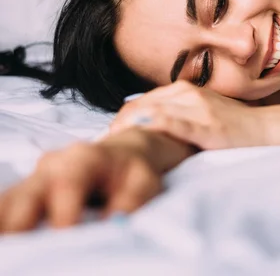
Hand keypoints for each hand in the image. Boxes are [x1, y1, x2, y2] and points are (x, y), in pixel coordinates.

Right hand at [0, 141, 161, 232]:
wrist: (124, 152)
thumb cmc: (134, 170)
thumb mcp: (144, 182)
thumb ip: (130, 202)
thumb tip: (114, 226)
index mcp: (84, 159)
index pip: (68, 183)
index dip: (63, 212)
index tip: (65, 235)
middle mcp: (54, 165)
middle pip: (26, 193)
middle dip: (20, 222)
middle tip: (24, 248)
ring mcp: (37, 177)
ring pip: (11, 201)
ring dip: (10, 226)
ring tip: (15, 249)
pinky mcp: (29, 190)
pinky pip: (9, 207)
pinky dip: (8, 224)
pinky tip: (13, 243)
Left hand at [110, 81, 275, 149]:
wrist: (265, 127)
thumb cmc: (234, 124)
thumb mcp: (205, 110)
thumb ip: (180, 111)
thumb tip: (151, 121)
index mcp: (185, 90)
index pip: (143, 100)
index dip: (123, 116)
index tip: (111, 133)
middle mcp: (189, 94)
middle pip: (143, 104)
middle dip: (120, 122)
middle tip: (106, 141)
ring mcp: (199, 109)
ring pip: (154, 111)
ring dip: (130, 127)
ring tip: (115, 142)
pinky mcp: (208, 126)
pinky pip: (175, 124)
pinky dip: (153, 129)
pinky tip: (139, 136)